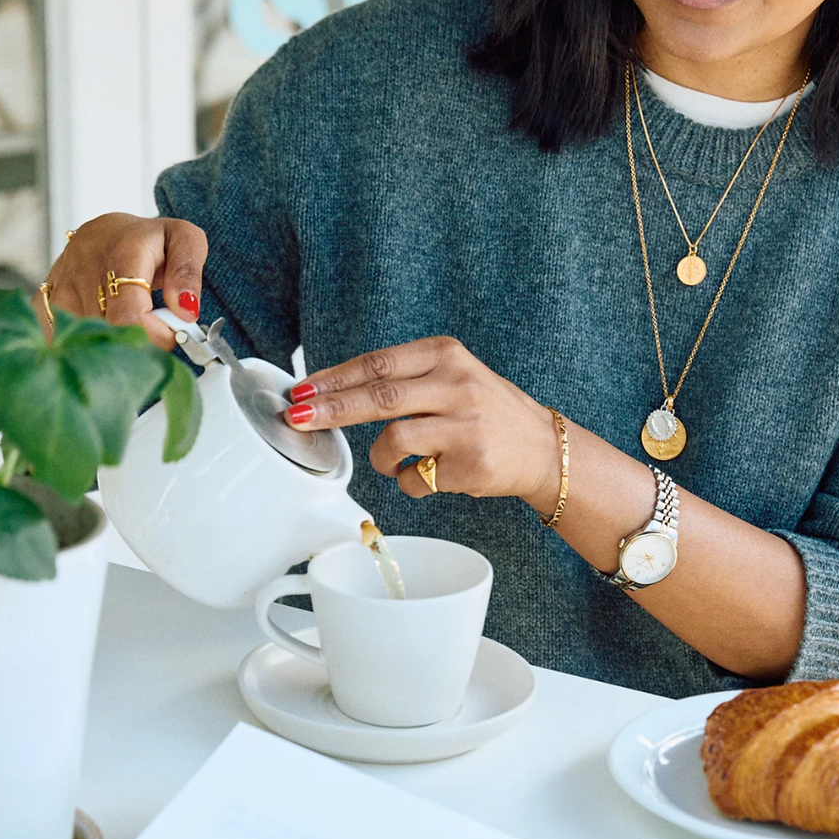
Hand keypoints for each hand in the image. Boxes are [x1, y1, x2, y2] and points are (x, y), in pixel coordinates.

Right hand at [36, 213, 207, 348]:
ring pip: (85, 340)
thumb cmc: (150, 240)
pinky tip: (103, 331)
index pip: (128, 316)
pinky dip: (87, 344)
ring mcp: (60, 288)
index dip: (152, 337)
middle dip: (137, 341)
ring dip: (113, 343)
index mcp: (123, 254)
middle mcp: (84, 271)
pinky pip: (63, 339)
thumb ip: (187, 273)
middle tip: (154, 330)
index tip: (170, 336)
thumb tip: (185, 310)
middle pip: (108, 332)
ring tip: (130, 323)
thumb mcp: (184, 240)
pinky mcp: (43, 302)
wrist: (108, 232)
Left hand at [284, 337, 562, 508]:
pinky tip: (428, 475)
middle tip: (296, 417)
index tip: (301, 390)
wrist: (542, 447)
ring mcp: (466, 425)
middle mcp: (458, 385)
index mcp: (447, 355)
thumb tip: (333, 390)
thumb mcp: (453, 376)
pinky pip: (414, 480)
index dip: (334, 378)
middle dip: (330, 409)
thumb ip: (404, 378)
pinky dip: (409, 483)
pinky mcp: (471, 464)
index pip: (378, 363)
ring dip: (381, 459)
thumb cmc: (486, 411)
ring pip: (393, 441)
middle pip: (379, 396)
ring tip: (394, 462)